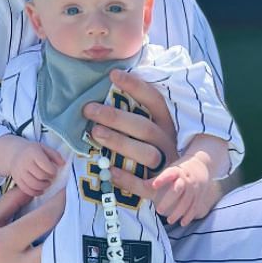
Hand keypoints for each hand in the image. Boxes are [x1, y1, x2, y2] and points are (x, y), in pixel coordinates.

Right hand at [0, 188, 64, 262]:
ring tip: (71, 244)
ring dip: (68, 258)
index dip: (60, 203)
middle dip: (70, 231)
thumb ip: (10, 203)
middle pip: (59, 248)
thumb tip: (34, 186)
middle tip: (74, 220)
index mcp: (1, 245)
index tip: (66, 195)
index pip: (44, 219)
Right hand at [10, 143, 64, 195]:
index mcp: (34, 153)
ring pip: (33, 184)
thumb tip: (63, 164)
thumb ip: (55, 155)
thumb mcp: (45, 148)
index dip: (53, 171)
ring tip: (47, 184)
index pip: (46, 166)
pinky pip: (26, 189)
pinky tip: (41, 190)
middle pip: (40, 176)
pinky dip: (35, 192)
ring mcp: (20, 172)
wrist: (15, 154)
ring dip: (43, 186)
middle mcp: (25, 163)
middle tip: (51, 177)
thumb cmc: (33, 151)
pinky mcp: (17, 180)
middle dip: (49, 178)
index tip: (54, 171)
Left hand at [83, 70, 179, 200]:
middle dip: (116, 117)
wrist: (173, 187)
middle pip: (144, 127)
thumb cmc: (150, 149)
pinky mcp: (159, 188)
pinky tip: (108, 170)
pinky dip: (127, 179)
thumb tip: (107, 90)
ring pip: (146, 154)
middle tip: (88, 109)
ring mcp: (165, 164)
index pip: (154, 100)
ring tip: (95, 133)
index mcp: (166, 123)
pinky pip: (145, 185)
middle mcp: (167, 141)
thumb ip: (134, 113)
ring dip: (120, 142)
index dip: (136, 86)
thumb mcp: (149, 129)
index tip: (113, 74)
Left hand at [150, 154, 215, 225]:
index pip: (169, 174)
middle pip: (178, 189)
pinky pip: (194, 207)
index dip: (162, 179)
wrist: (202, 165)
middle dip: (169, 200)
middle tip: (159, 210)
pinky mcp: (199, 196)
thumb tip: (140, 184)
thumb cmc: (180, 170)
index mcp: (177, 171)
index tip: (154, 185)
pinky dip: (189, 216)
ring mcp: (194, 188)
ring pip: (186, 201)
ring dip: (178, 212)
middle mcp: (186, 179)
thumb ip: (156, 179)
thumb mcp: (169, 170)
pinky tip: (182, 223)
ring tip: (169, 221)